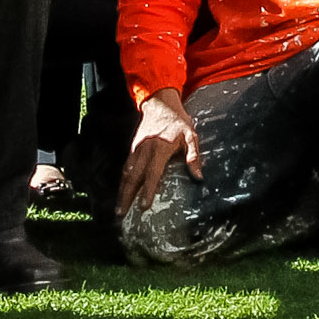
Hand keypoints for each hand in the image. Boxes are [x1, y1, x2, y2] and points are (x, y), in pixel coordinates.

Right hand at [118, 90, 200, 216]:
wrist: (160, 103)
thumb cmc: (178, 121)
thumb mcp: (191, 135)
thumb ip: (194, 156)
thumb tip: (199, 177)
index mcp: (160, 149)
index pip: (153, 174)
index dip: (148, 191)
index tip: (143, 206)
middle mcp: (145, 151)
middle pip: (134, 177)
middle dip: (127, 197)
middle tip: (122, 215)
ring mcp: (137, 149)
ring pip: (127, 174)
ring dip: (122, 192)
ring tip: (119, 209)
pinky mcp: (133, 148)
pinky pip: (126, 167)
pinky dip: (122, 181)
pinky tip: (121, 191)